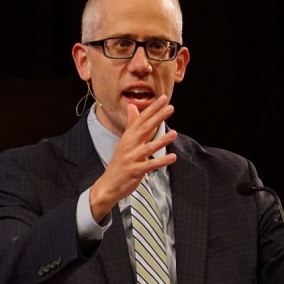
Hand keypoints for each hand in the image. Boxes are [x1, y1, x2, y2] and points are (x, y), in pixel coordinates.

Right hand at [89, 96, 177, 221]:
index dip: (152, 109)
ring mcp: (131, 158)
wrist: (108, 184)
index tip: (163, 98)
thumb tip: (132, 106)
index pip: (141, 119)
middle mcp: (129, 145)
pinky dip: (162, 161)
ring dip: (162, 140)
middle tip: (170, 108)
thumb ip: (131, 124)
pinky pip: (150, 165)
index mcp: (127, 137)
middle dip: (158, 117)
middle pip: (144, 129)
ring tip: (175, 133)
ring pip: (148, 147)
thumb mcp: (124, 142)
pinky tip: (173, 157)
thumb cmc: (120, 162)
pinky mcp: (135, 171)